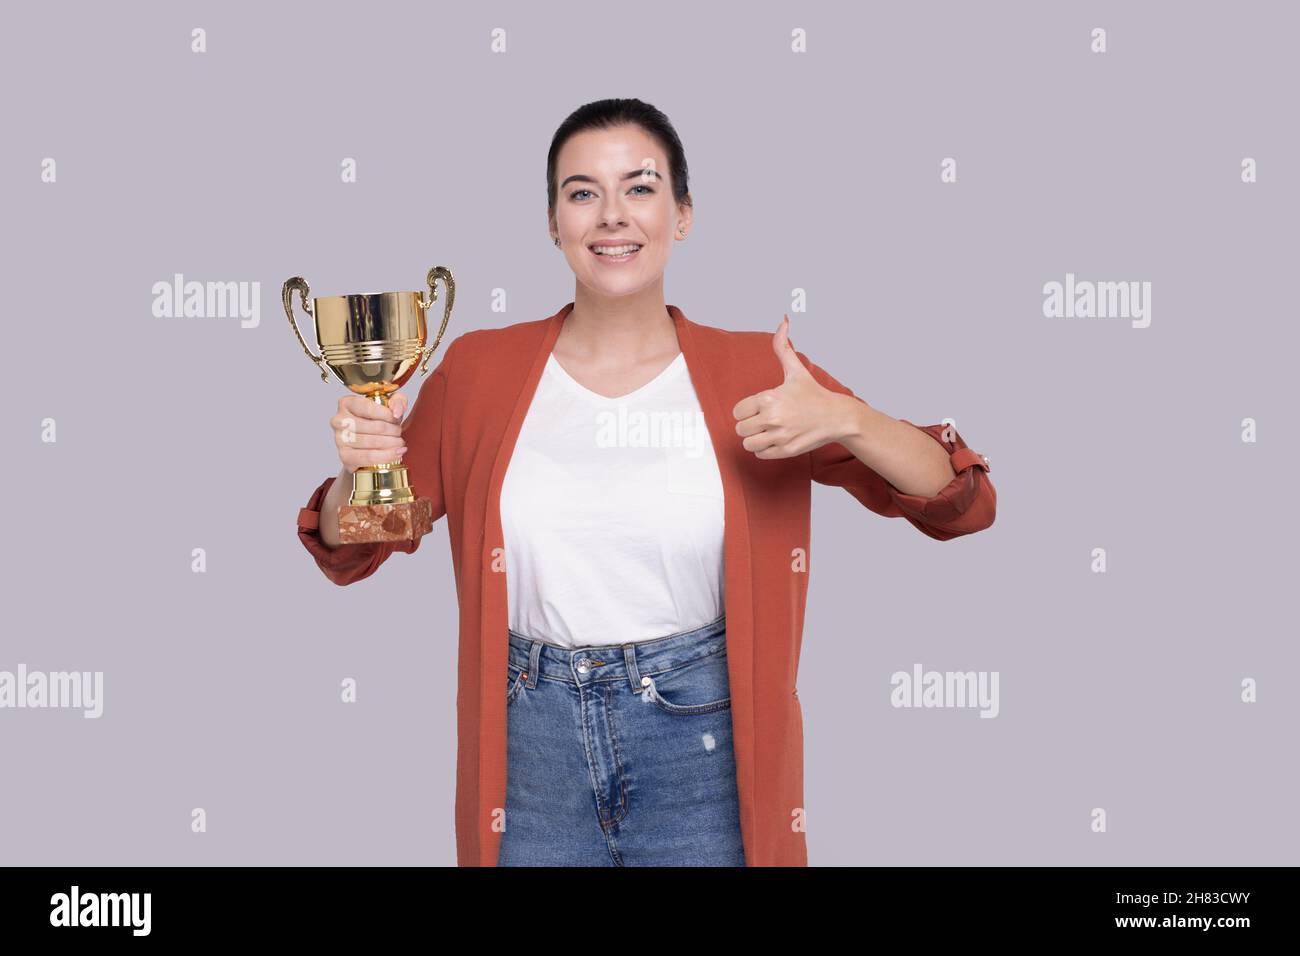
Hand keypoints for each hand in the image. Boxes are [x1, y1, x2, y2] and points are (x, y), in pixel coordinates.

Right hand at [330, 392, 409, 472]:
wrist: (367, 445)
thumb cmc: (376, 421)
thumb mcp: (389, 405)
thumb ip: (397, 401)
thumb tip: (396, 412)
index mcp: (347, 403)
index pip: (368, 408)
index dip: (387, 414)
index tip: (396, 418)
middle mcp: (339, 420)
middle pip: (374, 426)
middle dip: (393, 430)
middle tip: (399, 433)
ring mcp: (340, 439)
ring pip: (373, 442)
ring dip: (392, 443)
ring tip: (399, 442)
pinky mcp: (345, 456)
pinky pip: (369, 457)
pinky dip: (386, 456)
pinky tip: (396, 453)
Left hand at [732, 315, 859, 458]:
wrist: (837, 417)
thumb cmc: (814, 394)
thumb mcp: (796, 370)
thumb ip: (782, 347)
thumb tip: (783, 321)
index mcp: (770, 398)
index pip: (738, 411)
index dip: (745, 410)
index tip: (757, 408)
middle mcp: (773, 418)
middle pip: (740, 428)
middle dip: (749, 424)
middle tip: (762, 420)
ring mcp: (780, 436)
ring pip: (748, 443)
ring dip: (755, 438)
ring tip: (766, 431)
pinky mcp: (786, 450)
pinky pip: (760, 454)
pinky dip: (764, 449)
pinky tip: (775, 439)